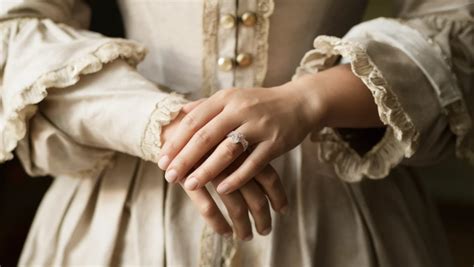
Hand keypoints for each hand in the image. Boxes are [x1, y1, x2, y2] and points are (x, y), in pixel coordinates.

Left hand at [162, 101, 287, 239]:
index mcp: (226, 98)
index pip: (194, 121)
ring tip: (190, 186)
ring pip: (228, 150)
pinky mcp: (276, 142)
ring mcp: (259, 126)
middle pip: (206, 137)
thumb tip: (179, 112)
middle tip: (169, 177)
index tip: (161, 160)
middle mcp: (240, 109)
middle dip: (185, 159)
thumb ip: (206, 105)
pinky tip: (222, 191)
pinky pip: (253, 163)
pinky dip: (237, 178)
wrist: (299, 102)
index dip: (176, 142)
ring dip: (207, 170)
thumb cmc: (260, 103)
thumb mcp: (233, 97)